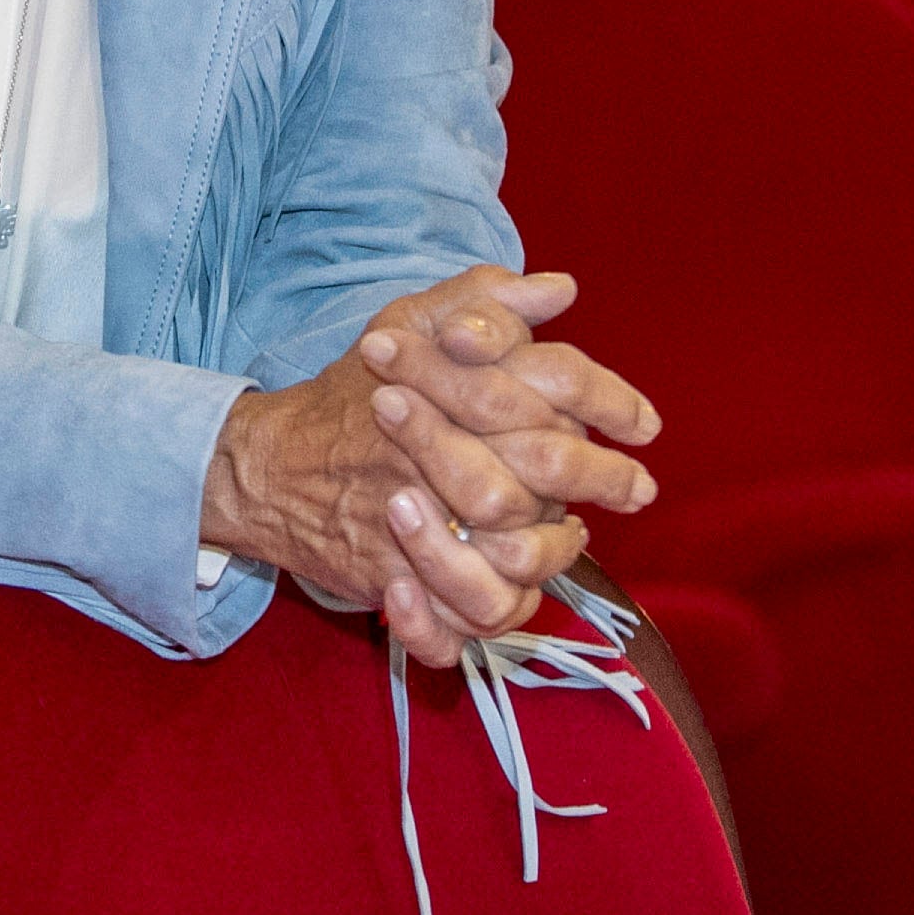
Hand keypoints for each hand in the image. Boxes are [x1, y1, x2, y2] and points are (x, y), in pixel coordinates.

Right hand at [197, 269, 658, 667]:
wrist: (266, 465)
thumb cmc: (353, 389)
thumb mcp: (409, 321)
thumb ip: (483, 299)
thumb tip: (560, 289)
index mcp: (445, 387)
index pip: (550, 387)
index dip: (610, 405)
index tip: (647, 427)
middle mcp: (432, 456)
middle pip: (542, 476)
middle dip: (601, 484)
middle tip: (635, 490)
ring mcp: (410, 526)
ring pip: (509, 563)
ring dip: (548, 558)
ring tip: (569, 540)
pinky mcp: (387, 581)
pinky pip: (451, 625)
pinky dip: (486, 621)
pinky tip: (513, 591)